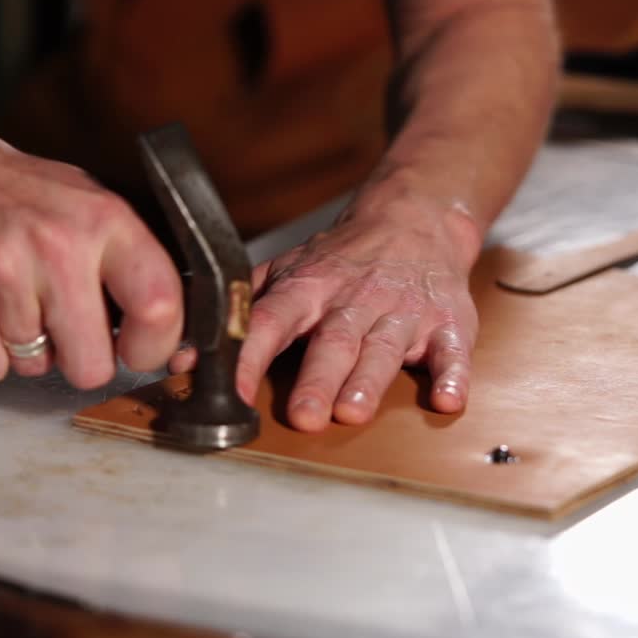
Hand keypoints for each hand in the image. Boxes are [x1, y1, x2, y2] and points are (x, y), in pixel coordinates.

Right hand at [0, 115, 183, 388]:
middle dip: (78, 360)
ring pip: (35, 366)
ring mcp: (2, 264)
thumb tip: (179, 348)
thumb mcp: (89, 207)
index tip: (139, 351)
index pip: (160, 306)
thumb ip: (135, 271)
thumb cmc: (12, 193)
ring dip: (24, 348)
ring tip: (10, 300)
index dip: (154, 348)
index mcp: (107, 220)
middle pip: (93, 364)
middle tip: (61, 327)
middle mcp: (60, 241)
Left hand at [170, 204, 480, 431]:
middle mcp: (356, 298)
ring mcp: (404, 310)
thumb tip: (183, 358)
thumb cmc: (342, 261)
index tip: (231, 390)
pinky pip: (453, 350)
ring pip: (384, 345)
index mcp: (310, 288)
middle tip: (302, 416)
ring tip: (354, 412)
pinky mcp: (449, 323)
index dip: (250, 354)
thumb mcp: (288, 272)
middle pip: (333, 339)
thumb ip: (240, 313)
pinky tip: (448, 399)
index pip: (272, 320)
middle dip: (317, 377)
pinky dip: (454, 374)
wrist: (415, 221)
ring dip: (370, 379)